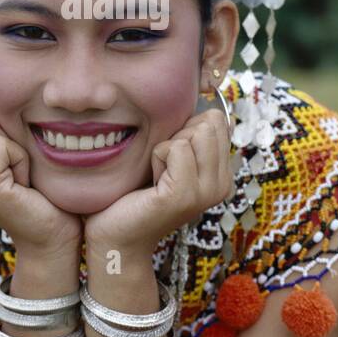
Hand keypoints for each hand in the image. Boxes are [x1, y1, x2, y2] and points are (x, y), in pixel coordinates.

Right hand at [0, 87, 82, 258]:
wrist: (53, 236)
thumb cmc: (40, 190)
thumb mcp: (12, 149)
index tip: (10, 135)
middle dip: (5, 130)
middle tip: (17, 163)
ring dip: (15, 146)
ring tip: (21, 173)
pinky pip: (0, 146)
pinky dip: (20, 158)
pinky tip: (24, 182)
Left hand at [83, 106, 232, 256]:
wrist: (116, 234)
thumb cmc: (136, 193)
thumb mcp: (170, 159)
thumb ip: (190, 135)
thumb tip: (202, 101)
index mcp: (221, 174)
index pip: (218, 120)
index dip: (187, 129)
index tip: (170, 159)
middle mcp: (222, 185)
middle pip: (209, 123)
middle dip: (177, 135)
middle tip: (162, 168)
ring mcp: (206, 192)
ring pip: (194, 132)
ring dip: (165, 147)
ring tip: (156, 176)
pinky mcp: (184, 195)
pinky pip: (174, 148)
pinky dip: (156, 158)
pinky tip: (151, 182)